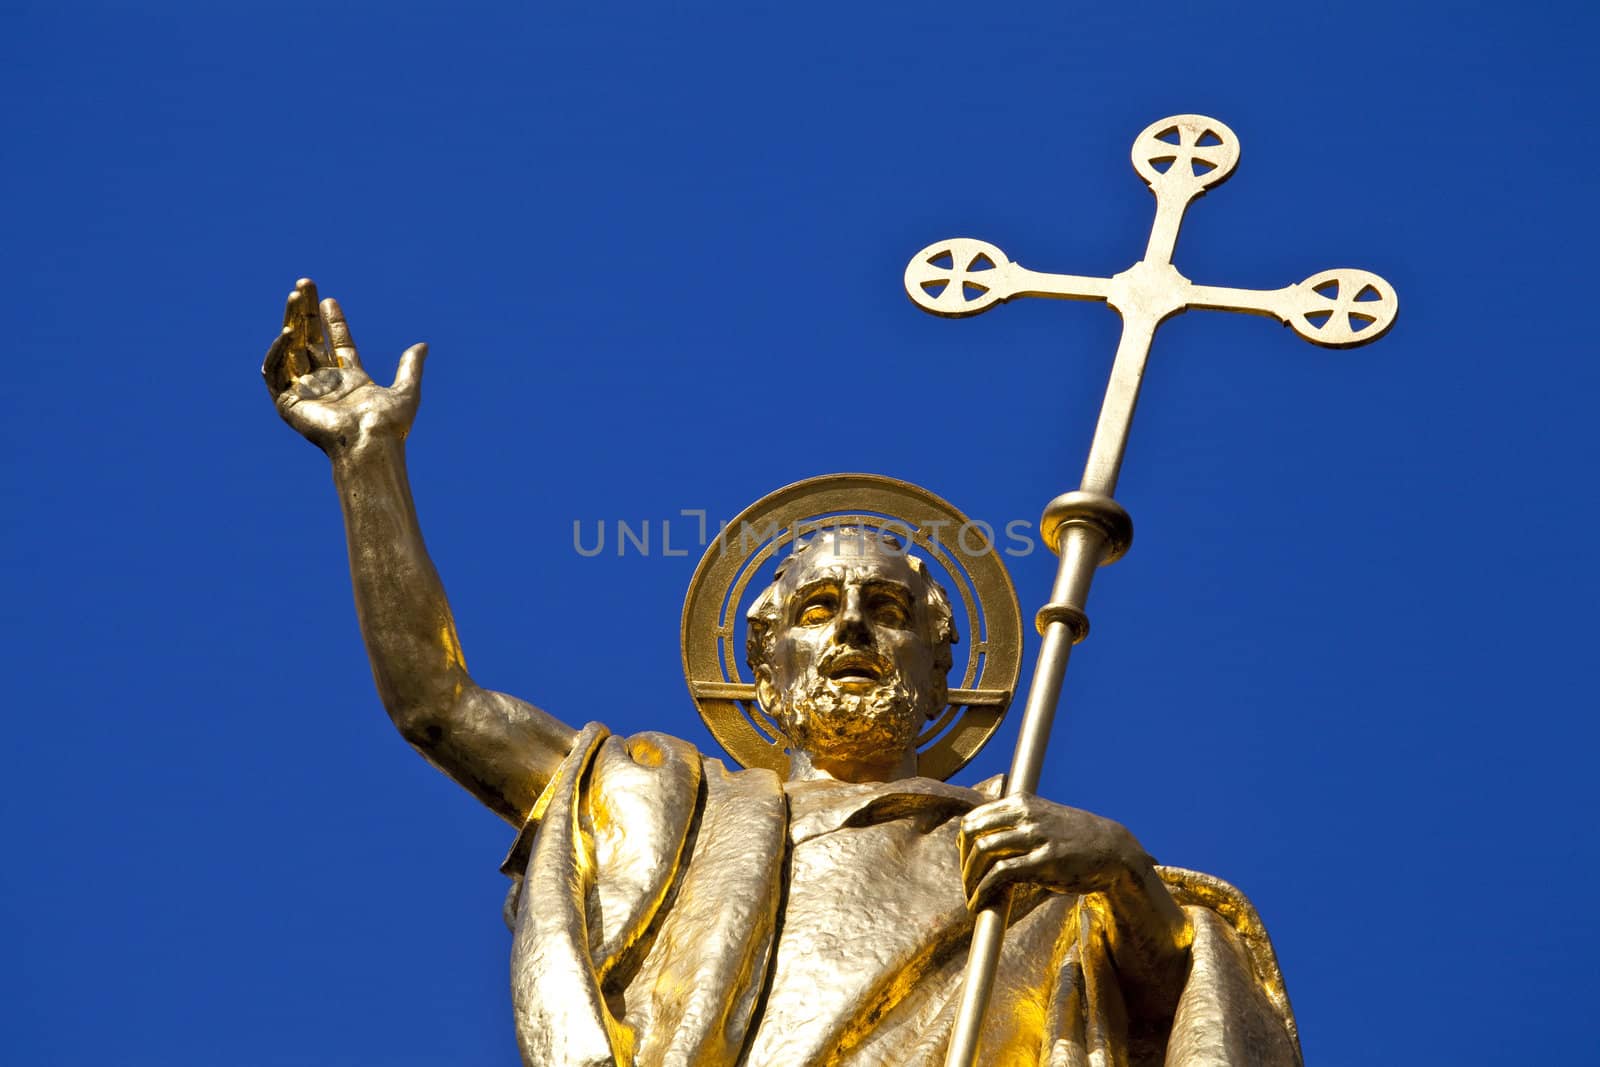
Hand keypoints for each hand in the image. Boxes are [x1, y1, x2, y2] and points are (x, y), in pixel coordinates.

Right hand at [262, 278, 426, 454]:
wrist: (368, 443)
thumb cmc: (389, 425)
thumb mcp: (406, 390)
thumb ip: (410, 366)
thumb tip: (424, 345)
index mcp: (351, 380)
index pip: (338, 344)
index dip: (334, 321)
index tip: (329, 299)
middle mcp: (326, 384)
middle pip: (312, 340)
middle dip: (307, 312)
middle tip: (304, 284)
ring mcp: (305, 392)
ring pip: (292, 349)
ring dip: (291, 321)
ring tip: (295, 295)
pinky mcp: (288, 403)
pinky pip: (274, 372)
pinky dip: (277, 352)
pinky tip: (287, 332)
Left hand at [958, 792, 1146, 910]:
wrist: (1114, 850)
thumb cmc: (1076, 839)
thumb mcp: (1043, 820)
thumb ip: (1015, 825)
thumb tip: (981, 844)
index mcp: (1022, 803)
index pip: (974, 818)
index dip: (962, 844)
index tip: (965, 864)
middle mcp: (1026, 814)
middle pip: (973, 833)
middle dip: (964, 862)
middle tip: (967, 883)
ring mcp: (1036, 836)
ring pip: (984, 851)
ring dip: (970, 879)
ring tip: (972, 897)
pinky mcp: (1045, 861)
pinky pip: (1001, 873)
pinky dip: (983, 889)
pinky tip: (980, 903)